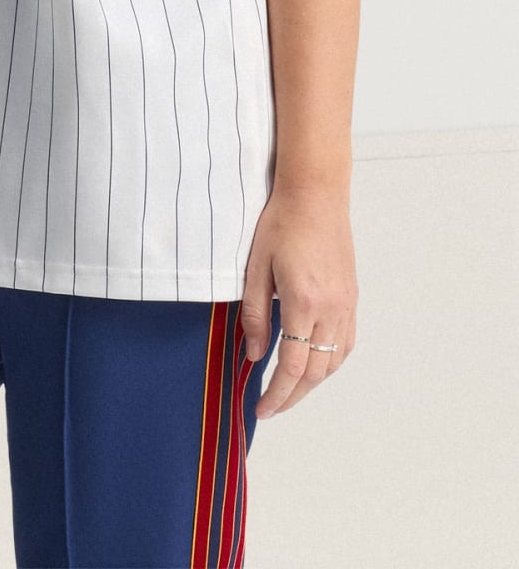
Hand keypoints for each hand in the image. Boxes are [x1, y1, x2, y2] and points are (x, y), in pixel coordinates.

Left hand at [243, 179, 357, 418]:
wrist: (316, 196)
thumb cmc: (280, 223)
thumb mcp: (254, 267)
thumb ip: (253, 314)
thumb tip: (252, 355)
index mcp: (303, 302)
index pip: (291, 365)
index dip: (277, 393)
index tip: (261, 409)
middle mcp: (331, 310)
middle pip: (315, 372)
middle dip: (292, 396)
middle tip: (271, 408)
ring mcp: (346, 306)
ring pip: (333, 362)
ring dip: (311, 383)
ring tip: (287, 391)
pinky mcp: (352, 300)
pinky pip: (344, 344)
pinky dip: (328, 363)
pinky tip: (311, 365)